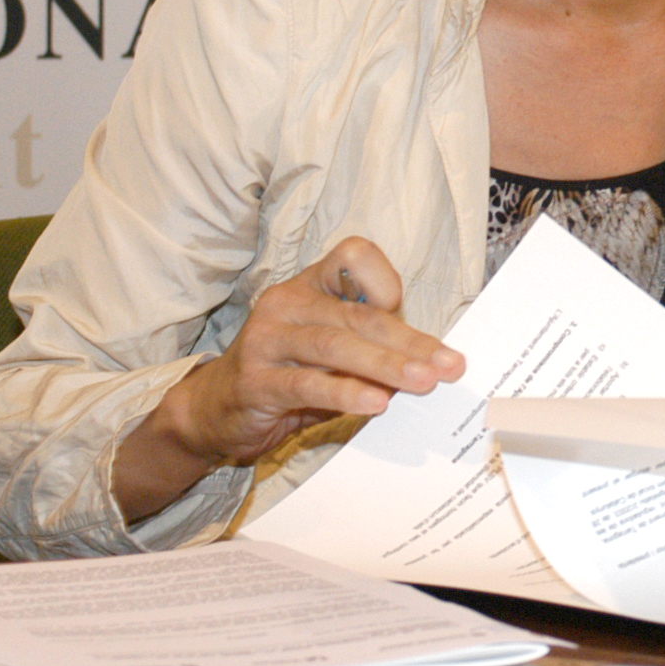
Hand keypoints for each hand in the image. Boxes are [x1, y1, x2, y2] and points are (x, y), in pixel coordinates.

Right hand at [112, 238, 465, 522]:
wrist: (215, 409)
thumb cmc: (288, 374)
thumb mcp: (330, 350)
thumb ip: (370, 345)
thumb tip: (432, 361)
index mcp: (310, 284)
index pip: (353, 255)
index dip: (384, 280)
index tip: (404, 310)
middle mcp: (287, 303)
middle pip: (357, 314)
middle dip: (410, 341)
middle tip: (449, 365)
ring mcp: (267, 340)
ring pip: (335, 346)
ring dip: (385, 365)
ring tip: (424, 382)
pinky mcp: (256, 380)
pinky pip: (307, 384)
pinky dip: (346, 393)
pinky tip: (376, 404)